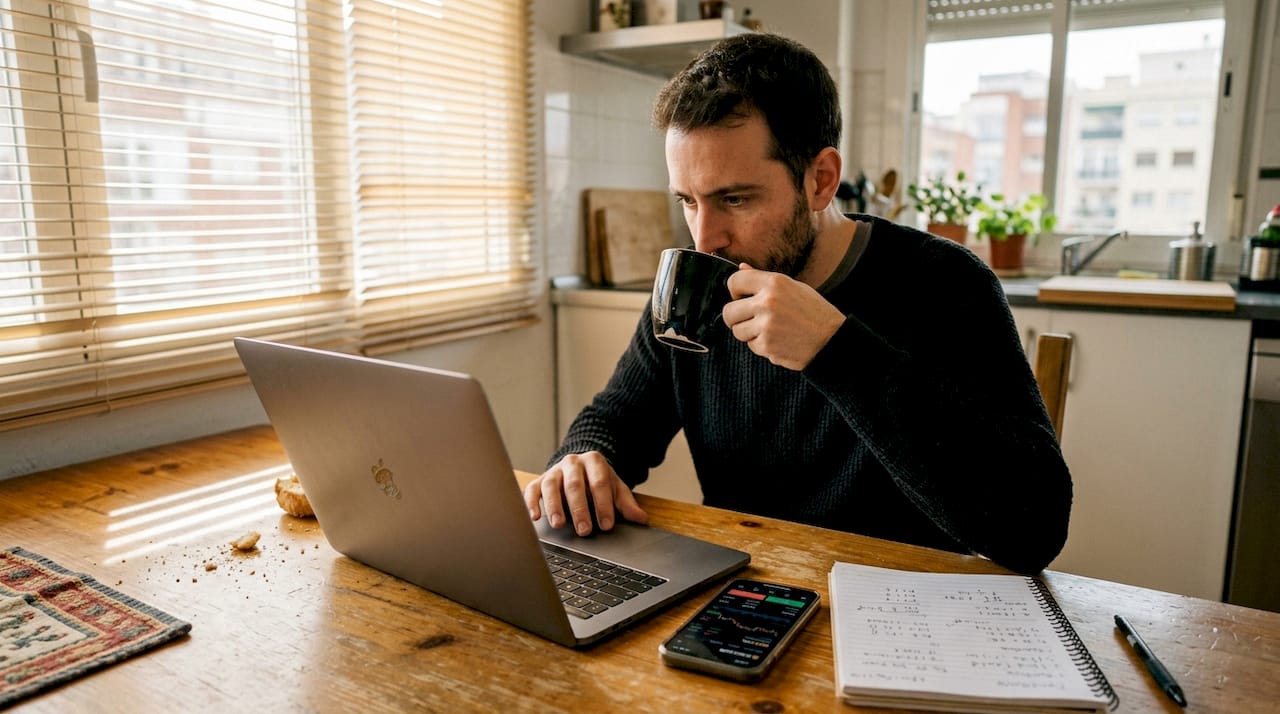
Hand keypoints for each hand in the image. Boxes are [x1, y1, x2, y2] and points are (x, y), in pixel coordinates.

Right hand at [524, 451, 648, 535]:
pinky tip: (536, 517)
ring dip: (554, 506)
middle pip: (575, 484)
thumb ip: (626, 504)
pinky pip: (532, 489)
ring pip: (551, 485)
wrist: (581, 467)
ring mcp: (554, 470)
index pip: (599, 483)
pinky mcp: (539, 480)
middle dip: (580, 509)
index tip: (606, 525)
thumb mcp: (615, 489)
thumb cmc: (598, 481)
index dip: (603, 504)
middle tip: (584, 530)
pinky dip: (532, 502)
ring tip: (559, 524)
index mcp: (594, 461)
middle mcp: (573, 463)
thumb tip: (641, 519)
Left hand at [722, 265, 845, 369]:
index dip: (735, 291)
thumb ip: (764, 279)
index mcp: (774, 283)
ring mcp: (766, 325)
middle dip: (737, 317)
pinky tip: (778, 340)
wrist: (832, 340)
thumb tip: (741, 267)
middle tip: (751, 319)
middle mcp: (768, 302)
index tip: (742, 298)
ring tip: (770, 330)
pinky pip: (751, 346)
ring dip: (749, 333)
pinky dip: (761, 345)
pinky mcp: (767, 345)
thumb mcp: (793, 287)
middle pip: (729, 311)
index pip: (734, 281)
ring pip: (737, 331)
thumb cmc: (814, 312)